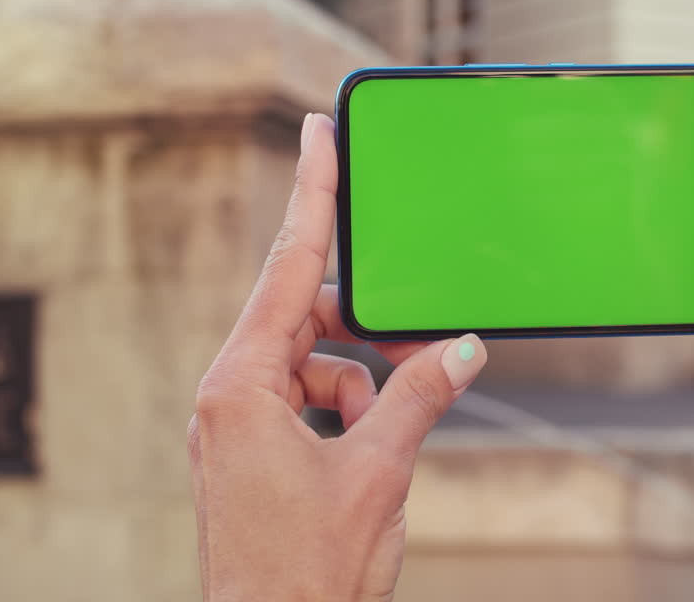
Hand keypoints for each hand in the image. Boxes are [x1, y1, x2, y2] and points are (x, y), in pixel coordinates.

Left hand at [187, 113, 486, 600]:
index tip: (318, 134)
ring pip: (315, 364)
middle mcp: (230, 397)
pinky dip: (352, 411)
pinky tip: (375, 451)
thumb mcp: (380, 473)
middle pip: (305, 318)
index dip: (311, 196)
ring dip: (366, 383)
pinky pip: (311, 401)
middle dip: (366, 325)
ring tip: (393, 433)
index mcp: (242, 388)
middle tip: (420, 333)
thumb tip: (462, 349)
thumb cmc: (309, 572)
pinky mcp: (254, 453)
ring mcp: (239, 427)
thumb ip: (420, 398)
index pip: (286, 269)